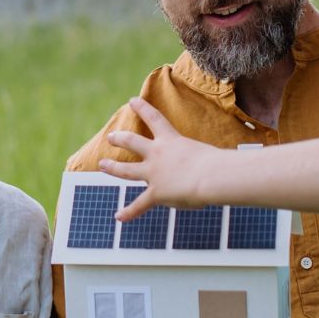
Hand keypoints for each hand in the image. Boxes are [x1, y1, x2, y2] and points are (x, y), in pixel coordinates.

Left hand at [100, 98, 225, 217]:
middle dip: (120, 139)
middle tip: (110, 137)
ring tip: (102, 165)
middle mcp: (158, 154)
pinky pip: (139, 204)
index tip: (132, 101)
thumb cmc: (217, 164)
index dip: (142, 108)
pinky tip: (119, 216)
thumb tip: (192, 175)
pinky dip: (129, 212)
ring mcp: (154, 174)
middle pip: (133, 142)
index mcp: (172, 141)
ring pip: (127, 169)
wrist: (211, 176)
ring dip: (113, 167)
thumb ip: (195, 161)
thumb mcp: (205, 154)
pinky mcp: (156, 193)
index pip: (154, 118)